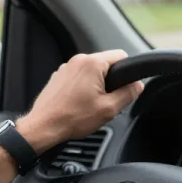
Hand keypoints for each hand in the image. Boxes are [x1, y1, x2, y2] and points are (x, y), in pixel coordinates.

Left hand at [16, 50, 143, 153]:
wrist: (43, 127)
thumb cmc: (73, 118)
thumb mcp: (109, 108)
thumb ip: (128, 93)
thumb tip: (138, 85)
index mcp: (92, 63)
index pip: (121, 55)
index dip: (127, 72)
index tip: (124, 88)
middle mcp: (78, 60)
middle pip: (106, 63)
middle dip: (111, 80)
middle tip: (107, 100)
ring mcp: (66, 68)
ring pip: (92, 71)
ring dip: (96, 84)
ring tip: (91, 104)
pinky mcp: (58, 76)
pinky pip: (79, 77)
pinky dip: (83, 87)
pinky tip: (79, 104)